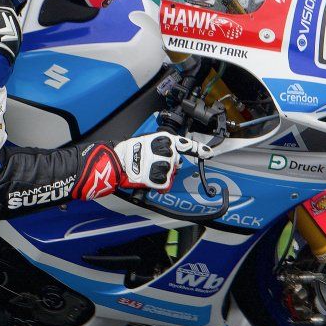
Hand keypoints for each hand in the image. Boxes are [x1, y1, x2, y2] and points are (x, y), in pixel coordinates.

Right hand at [71, 133, 191, 201]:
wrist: (116, 162)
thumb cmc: (128, 152)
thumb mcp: (147, 141)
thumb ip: (164, 147)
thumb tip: (175, 156)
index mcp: (164, 139)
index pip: (185, 144)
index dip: (199, 149)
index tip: (209, 153)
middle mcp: (166, 150)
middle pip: (175, 163)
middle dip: (167, 166)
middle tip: (152, 164)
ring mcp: (163, 164)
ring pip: (169, 175)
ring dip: (160, 176)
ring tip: (146, 171)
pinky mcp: (158, 178)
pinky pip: (163, 185)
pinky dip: (156, 185)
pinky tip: (147, 179)